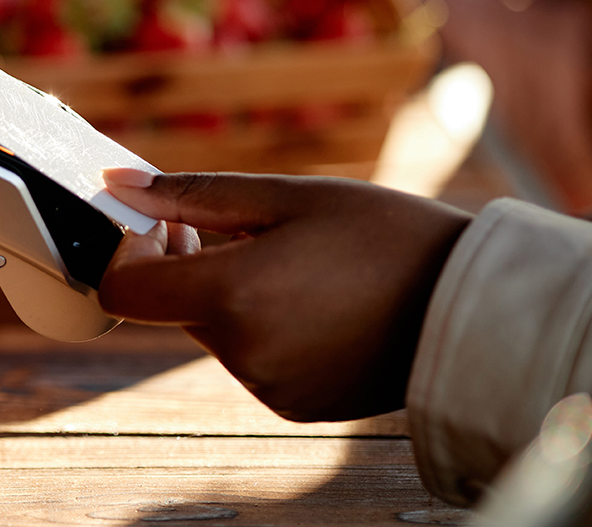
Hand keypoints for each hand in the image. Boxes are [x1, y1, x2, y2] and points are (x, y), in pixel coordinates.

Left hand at [98, 169, 471, 420]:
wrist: (473, 305)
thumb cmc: (384, 235)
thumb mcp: (286, 197)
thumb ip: (193, 195)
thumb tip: (118, 186)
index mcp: (232, 296)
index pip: (125, 291)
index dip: (132, 253)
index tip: (167, 223)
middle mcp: (242, 352)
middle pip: (173, 307)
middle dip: (193, 265)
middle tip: (246, 230)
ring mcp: (268, 386)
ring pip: (214, 331)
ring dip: (233, 296)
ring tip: (299, 265)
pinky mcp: (294, 404)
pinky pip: (252, 359)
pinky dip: (265, 328)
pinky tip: (316, 302)